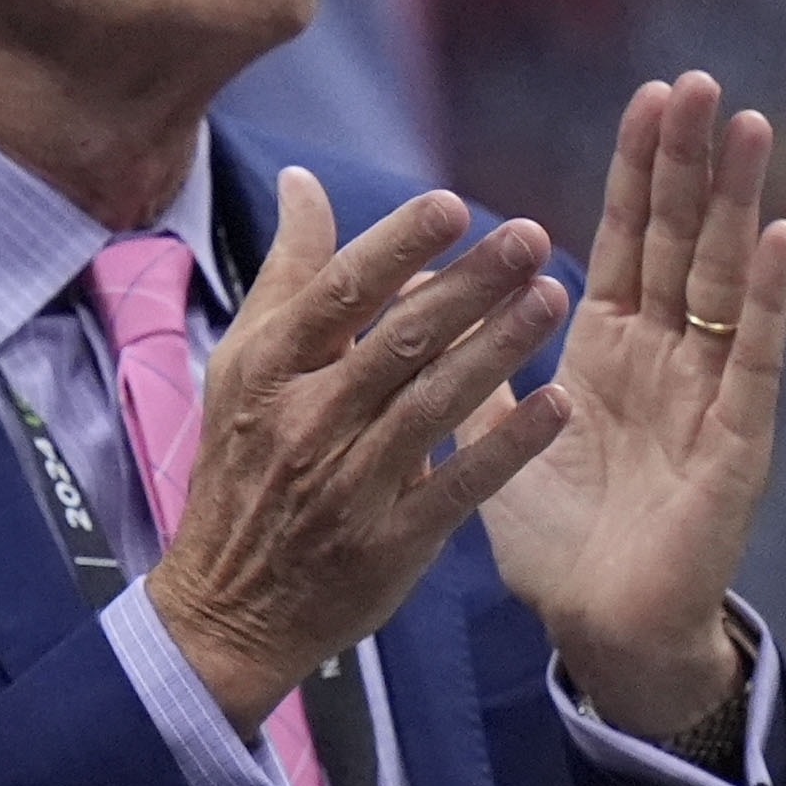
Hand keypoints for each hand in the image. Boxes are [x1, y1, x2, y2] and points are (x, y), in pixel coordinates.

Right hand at [146, 171, 575, 731]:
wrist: (227, 604)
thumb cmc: (242, 467)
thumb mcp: (243, 366)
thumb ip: (288, 274)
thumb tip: (305, 181)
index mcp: (269, 370)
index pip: (337, 294)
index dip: (395, 248)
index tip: (452, 205)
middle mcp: (306, 420)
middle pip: (397, 341)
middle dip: (467, 286)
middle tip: (530, 237)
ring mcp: (348, 483)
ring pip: (433, 404)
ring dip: (498, 349)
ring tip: (552, 297)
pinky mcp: (389, 541)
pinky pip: (458, 485)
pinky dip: (508, 444)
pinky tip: (558, 405)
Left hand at [456, 74, 785, 731]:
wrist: (594, 627)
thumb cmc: (550, 535)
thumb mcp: (490, 429)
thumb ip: (464, 355)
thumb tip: (417, 286)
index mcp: (606, 349)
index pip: (626, 239)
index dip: (638, 171)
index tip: (649, 95)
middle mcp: (665, 359)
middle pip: (681, 241)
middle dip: (690, 163)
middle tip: (702, 80)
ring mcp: (707, 395)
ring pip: (727, 281)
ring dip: (737, 203)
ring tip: (750, 126)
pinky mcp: (734, 443)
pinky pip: (757, 360)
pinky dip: (772, 299)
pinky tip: (783, 237)